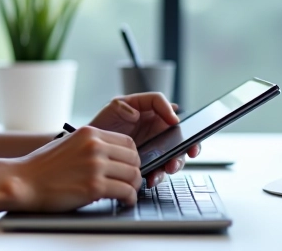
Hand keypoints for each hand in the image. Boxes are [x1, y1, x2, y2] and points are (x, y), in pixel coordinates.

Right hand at [9, 126, 141, 210]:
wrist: (23, 181)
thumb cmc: (42, 167)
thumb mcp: (69, 144)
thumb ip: (91, 146)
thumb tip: (113, 156)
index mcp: (89, 133)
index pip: (127, 142)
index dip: (132, 156)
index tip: (128, 166)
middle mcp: (95, 146)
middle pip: (133, 157)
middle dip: (135, 172)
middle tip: (130, 182)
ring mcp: (95, 166)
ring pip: (133, 175)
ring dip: (133, 187)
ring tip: (127, 193)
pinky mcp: (94, 186)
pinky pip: (125, 192)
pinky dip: (128, 199)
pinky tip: (123, 202)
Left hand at [86, 93, 201, 186]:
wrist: (92, 150)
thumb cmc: (102, 126)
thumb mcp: (110, 110)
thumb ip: (122, 107)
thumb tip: (135, 113)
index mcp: (146, 109)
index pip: (162, 103)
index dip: (169, 110)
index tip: (173, 121)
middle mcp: (155, 127)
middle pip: (179, 132)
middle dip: (188, 142)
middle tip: (190, 149)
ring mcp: (155, 145)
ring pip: (174, 153)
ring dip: (175, 161)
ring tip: (169, 167)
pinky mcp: (151, 161)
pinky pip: (160, 169)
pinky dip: (159, 175)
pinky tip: (153, 178)